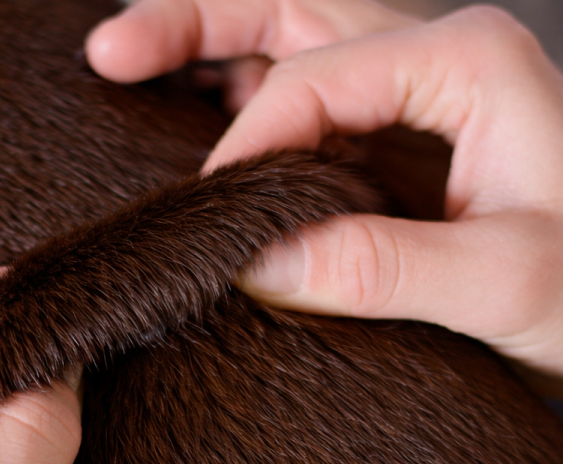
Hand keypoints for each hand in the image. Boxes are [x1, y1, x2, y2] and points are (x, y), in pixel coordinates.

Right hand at [87, 1, 562, 392]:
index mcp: (465, 64)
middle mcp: (433, 55)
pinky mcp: (395, 131)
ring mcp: (411, 89)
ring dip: (207, 44)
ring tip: (126, 63)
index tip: (206, 215)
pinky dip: (240, 91)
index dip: (244, 147)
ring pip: (289, 35)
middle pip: (289, 9)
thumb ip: (384, 268)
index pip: (314, 81)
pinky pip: (304, 88)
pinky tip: (198, 109)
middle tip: (110, 55)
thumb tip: (259, 264)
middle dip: (193, 24)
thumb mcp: (504, 284)